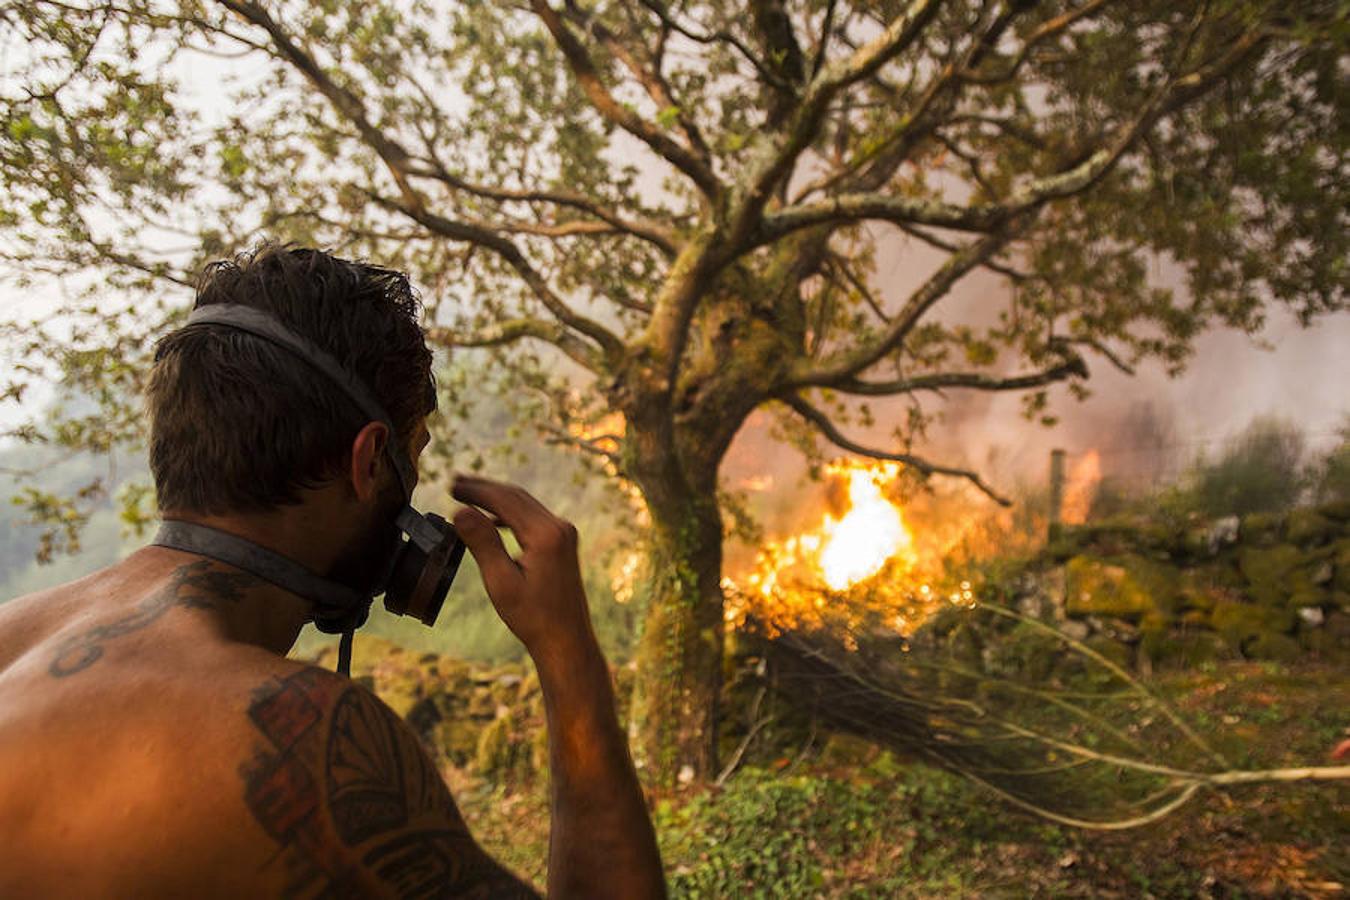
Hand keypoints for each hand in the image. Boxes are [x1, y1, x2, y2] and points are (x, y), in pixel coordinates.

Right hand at [450, 474, 598, 667]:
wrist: (566, 639)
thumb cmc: (533, 617)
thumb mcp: (501, 582)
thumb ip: (482, 543)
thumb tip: (460, 511)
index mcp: (546, 535)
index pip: (505, 500)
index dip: (476, 490)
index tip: (451, 486)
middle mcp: (559, 528)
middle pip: (516, 496)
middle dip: (484, 488)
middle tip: (454, 483)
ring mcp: (564, 533)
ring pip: (525, 504)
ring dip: (496, 498)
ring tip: (467, 495)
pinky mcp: (563, 542)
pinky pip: (533, 517)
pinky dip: (510, 513)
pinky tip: (492, 518)